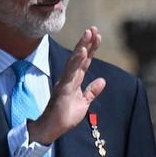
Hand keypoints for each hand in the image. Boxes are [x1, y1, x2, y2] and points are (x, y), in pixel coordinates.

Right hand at [28, 26, 106, 145]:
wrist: (52, 128)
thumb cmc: (66, 115)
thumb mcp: (84, 102)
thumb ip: (92, 91)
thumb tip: (102, 81)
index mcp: (75, 80)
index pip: (85, 62)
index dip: (91, 49)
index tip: (97, 36)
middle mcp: (69, 78)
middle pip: (80, 57)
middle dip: (87, 42)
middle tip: (94, 28)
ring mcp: (66, 82)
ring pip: (75, 61)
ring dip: (82, 47)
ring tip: (89, 34)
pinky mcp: (63, 88)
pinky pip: (71, 72)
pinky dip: (77, 61)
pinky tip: (83, 51)